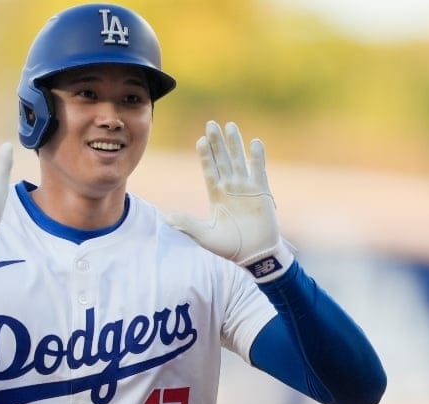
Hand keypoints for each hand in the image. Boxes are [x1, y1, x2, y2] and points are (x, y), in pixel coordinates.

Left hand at [166, 121, 292, 281]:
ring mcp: (246, 188)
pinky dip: (257, 157)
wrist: (255, 255)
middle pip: (222, 160)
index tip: (200, 140)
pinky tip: (254, 142)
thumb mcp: (204, 236)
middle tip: (211, 123)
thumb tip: (166, 218)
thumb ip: (187, 224)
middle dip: (217, 142)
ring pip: (239, 160)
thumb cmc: (229, 247)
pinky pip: (259, 170)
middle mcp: (231, 188)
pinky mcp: (262, 192)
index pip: (209, 170)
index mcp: (216, 196)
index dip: (205, 155)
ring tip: (230, 126)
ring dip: (234, 144)